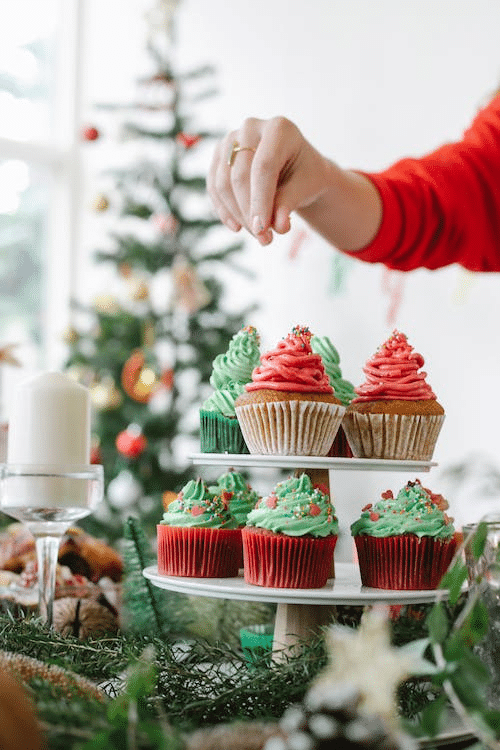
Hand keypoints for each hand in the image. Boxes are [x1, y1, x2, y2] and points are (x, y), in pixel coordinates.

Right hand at [207, 116, 330, 244]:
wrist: (296, 169)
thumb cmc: (304, 175)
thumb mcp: (305, 187)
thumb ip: (289, 203)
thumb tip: (278, 226)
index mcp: (279, 128)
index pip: (263, 167)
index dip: (260, 201)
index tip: (263, 230)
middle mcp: (251, 128)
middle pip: (240, 176)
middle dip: (249, 212)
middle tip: (265, 240)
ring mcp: (230, 140)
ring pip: (223, 183)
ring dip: (237, 215)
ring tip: (258, 235)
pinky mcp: (218, 156)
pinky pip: (214, 187)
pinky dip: (224, 210)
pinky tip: (237, 227)